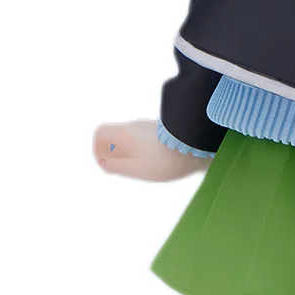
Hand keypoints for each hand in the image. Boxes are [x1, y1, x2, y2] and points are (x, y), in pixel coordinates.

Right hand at [93, 120, 209, 181]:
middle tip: (126, 169)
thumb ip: (115, 165)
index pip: (101, 131)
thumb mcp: (135, 168)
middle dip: (114, 153)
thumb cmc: (164, 159)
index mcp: (126, 132)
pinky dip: (145, 151)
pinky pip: (146, 140)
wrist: (197, 146)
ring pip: (132, 138)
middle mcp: (137, 125)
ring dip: (131, 153)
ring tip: (145, 168)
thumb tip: (102, 161)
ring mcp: (150, 126)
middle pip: (116, 135)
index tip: (106, 163)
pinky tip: (158, 163)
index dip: (97, 148)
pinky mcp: (164, 131)